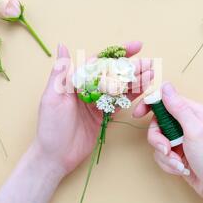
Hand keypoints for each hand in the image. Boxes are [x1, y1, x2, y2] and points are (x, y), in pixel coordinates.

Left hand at [35, 42, 152, 175]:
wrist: (55, 157)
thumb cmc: (50, 127)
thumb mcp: (53, 97)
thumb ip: (61, 72)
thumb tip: (62, 45)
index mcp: (76, 81)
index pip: (100, 61)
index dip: (119, 53)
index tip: (137, 46)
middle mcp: (88, 89)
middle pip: (114, 74)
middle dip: (133, 67)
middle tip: (150, 63)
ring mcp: (97, 103)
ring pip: (120, 87)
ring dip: (136, 80)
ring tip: (153, 73)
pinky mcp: (103, 116)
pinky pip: (120, 103)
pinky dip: (133, 96)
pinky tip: (144, 90)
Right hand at [133, 83, 202, 202]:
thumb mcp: (194, 130)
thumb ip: (178, 108)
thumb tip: (165, 86)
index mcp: (192, 111)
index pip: (165, 99)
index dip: (149, 104)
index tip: (138, 114)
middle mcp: (184, 122)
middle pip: (156, 122)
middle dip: (158, 139)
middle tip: (166, 149)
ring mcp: (179, 138)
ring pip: (157, 140)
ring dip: (165, 155)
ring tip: (179, 163)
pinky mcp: (176, 152)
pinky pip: (160, 154)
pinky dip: (168, 163)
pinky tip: (181, 168)